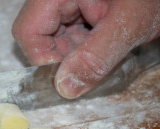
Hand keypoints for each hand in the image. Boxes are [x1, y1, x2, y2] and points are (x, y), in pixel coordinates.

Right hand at [12, 0, 159, 98]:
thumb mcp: (130, 24)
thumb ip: (96, 56)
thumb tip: (64, 88)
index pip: (28, 30)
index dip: (44, 59)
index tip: (70, 77)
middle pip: (40, 35)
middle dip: (66, 57)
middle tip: (97, 62)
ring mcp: (70, 1)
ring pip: (57, 38)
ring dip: (79, 54)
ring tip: (110, 48)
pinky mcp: (82, 8)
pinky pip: (74, 34)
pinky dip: (88, 48)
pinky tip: (110, 44)